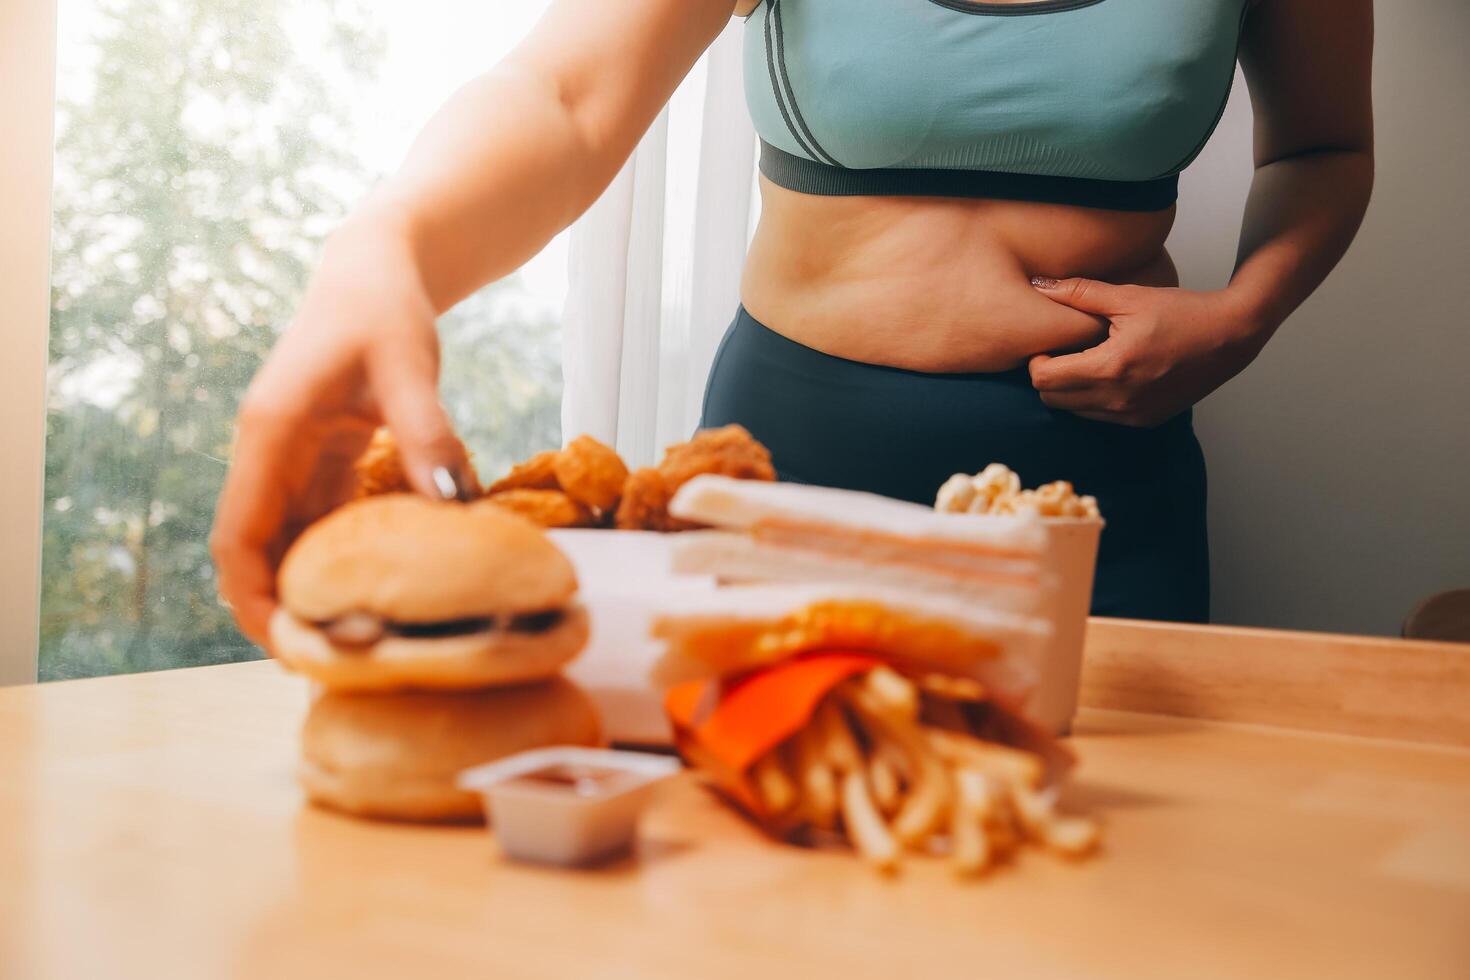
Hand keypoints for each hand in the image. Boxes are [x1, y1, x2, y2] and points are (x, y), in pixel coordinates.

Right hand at [210, 205, 471, 646]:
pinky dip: (339, 559)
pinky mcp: (322, 456)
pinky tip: (377, 592)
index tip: (286, 647)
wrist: (379, 266)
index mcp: (269, 434)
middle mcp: (269, 452)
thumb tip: (453, 506)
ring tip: (355, 643)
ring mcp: (292, 455)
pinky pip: (319, 521)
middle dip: (281, 610)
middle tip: (332, 666)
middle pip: (256, 552)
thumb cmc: (385, 308)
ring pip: (286, 541)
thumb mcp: (408, 367)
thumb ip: (426, 434)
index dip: (252, 599)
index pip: (236, 537)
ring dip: (309, 589)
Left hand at [1026, 277, 1265, 427]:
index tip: (1049, 346)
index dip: (1037, 361)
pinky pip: (1099, 418)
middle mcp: (1118, 399)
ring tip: (1087, 362)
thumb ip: (1079, 293)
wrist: (1230, 336)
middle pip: (1053, 399)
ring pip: (1074, 412)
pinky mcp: (1144, 421)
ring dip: (1070, 391)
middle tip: (1063, 354)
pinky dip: (1093, 400)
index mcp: (1110, 367)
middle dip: (1049, 377)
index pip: (1044, 379)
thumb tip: (1038, 283)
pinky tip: (1109, 376)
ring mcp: (1132, 415)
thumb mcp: (1128, 296)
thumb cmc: (1181, 311)